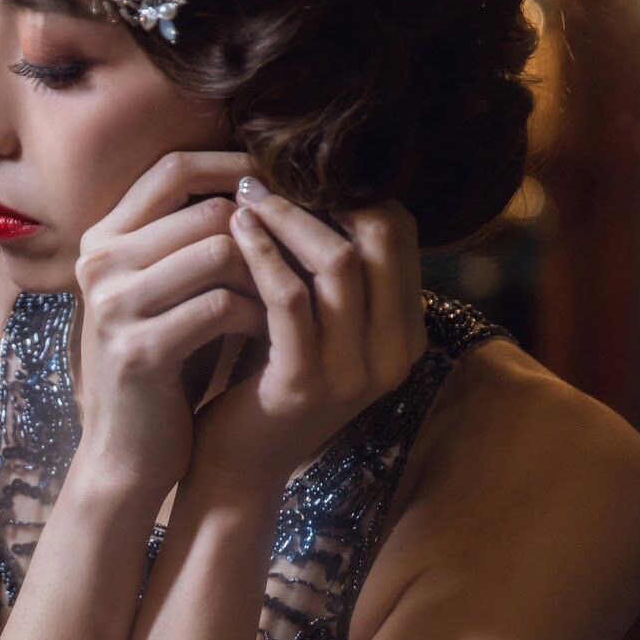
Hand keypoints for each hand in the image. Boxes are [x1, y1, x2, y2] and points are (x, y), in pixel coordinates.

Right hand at [72, 150, 269, 506]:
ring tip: (289, 296)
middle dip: (266, 230)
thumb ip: (191, 239)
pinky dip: (257, 314)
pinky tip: (271, 332)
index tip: (286, 183)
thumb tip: (266, 182)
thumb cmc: (162, 365)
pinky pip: (220, 306)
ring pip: (219, 251)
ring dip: (267, 273)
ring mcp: (114, 306)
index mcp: (104, 239)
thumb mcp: (165, 292)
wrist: (127, 452)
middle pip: (208, 209)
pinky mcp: (139, 351)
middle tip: (304, 251)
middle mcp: (99, 263)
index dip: (236, 167)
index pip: (175, 168)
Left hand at [188, 186, 427, 496]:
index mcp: (405, 335)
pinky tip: (235, 231)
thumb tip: (317, 178)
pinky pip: (291, 299)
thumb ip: (329, 272)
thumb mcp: (313, 324)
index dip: (352, 192)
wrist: (235, 467)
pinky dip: (263, 255)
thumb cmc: (265, 382)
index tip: (298, 171)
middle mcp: (394, 354)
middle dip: (323, 196)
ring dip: (287, 218)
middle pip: (381, 238)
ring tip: (246, 194)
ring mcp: (355, 373)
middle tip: (269, 172)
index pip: (400, 234)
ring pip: (337, 263)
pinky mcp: (306, 384)